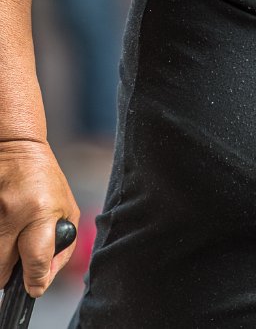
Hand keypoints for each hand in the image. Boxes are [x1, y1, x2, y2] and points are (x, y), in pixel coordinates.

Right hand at [0, 139, 78, 297]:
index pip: (35, 258)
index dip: (35, 280)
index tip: (33, 289)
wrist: (15, 148)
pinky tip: (1, 231)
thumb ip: (61, 245)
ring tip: (7, 247)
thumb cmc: (44, 179)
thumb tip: (43, 279)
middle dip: (7, 276)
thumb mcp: (66, 208)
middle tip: (14, 269)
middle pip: (0, 269)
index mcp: (40, 211)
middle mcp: (10, 213)